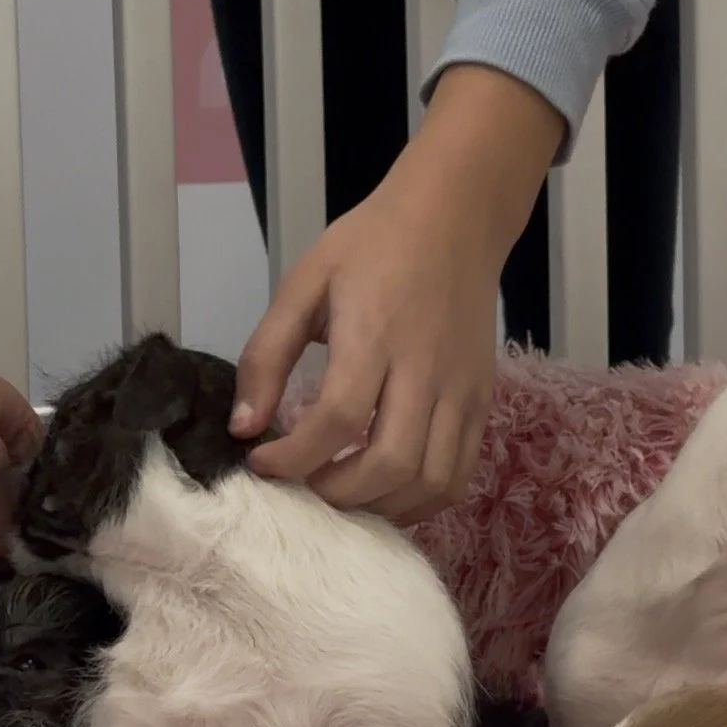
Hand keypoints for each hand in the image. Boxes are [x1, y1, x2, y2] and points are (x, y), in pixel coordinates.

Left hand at [232, 65, 564, 524]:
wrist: (455, 219)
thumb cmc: (373, 246)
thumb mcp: (304, 284)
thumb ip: (266, 355)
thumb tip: (243, 427)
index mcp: (374, 335)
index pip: (337, 419)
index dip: (295, 458)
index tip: (263, 464)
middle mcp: (425, 370)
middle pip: (390, 464)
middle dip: (338, 494)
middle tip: (304, 487)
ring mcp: (461, 392)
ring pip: (430, 481)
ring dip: (382, 507)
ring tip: (345, 496)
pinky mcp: (482, 403)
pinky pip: (459, 475)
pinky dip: (422, 502)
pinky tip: (388, 495)